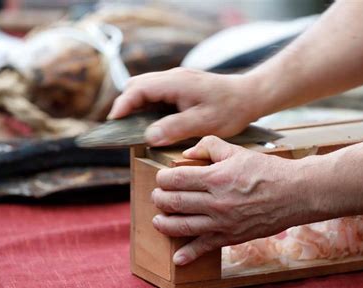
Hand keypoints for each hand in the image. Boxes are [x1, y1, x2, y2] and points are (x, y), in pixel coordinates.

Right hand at [107, 68, 262, 145]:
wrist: (249, 96)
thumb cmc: (230, 109)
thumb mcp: (204, 123)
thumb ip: (175, 128)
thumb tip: (149, 136)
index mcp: (175, 82)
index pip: (138, 89)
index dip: (122, 105)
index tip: (113, 122)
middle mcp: (173, 77)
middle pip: (137, 85)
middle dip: (126, 105)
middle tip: (122, 129)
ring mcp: (177, 80)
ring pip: (145, 88)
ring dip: (137, 105)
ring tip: (134, 127)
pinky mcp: (181, 86)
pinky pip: (157, 92)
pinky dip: (148, 105)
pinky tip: (153, 122)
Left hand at [151, 136, 313, 264]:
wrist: (295, 193)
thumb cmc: (267, 171)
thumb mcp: (237, 151)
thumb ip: (209, 147)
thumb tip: (187, 154)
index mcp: (215, 178)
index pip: (175, 179)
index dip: (162, 179)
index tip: (162, 178)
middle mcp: (216, 202)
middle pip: (174, 202)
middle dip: (160, 199)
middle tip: (157, 197)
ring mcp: (222, 222)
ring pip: (182, 226)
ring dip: (164, 224)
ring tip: (158, 221)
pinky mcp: (231, 237)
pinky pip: (205, 248)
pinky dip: (189, 254)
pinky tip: (177, 258)